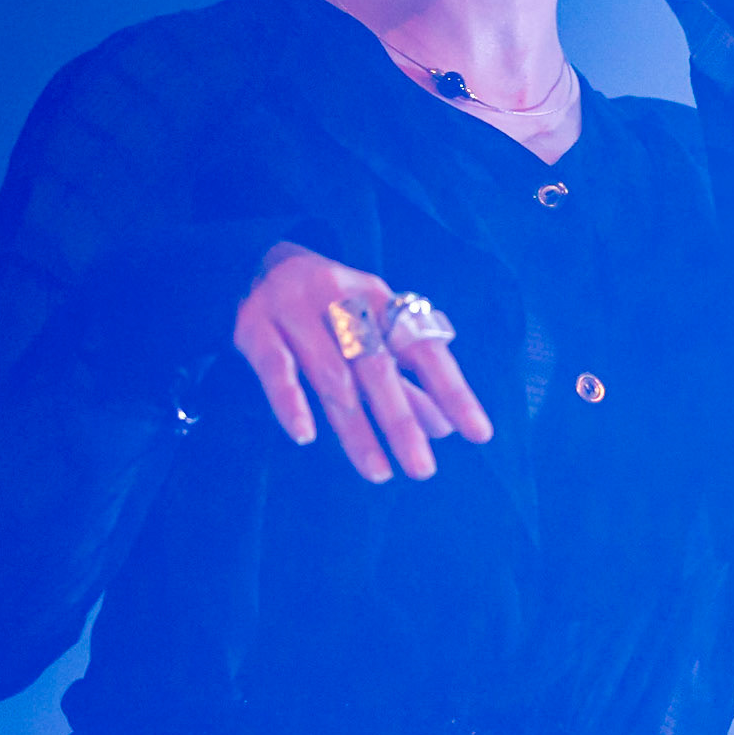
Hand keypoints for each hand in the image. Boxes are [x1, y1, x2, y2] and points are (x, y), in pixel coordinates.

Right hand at [232, 243, 492, 482]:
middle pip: (377, 365)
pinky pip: (275, 366)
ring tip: (378, 472)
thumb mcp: (370, 330)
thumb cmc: (328, 308)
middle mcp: (341, 297)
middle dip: (402, 421)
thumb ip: (404, 378)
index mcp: (378, 297)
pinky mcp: (254, 326)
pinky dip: (290, 401)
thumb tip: (443, 428)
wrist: (257, 263)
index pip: (422, 346)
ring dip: (355, 428)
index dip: (451, 390)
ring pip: (331, 375)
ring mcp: (295, 310)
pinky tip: (305, 435)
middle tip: (422, 470)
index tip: (479, 434)